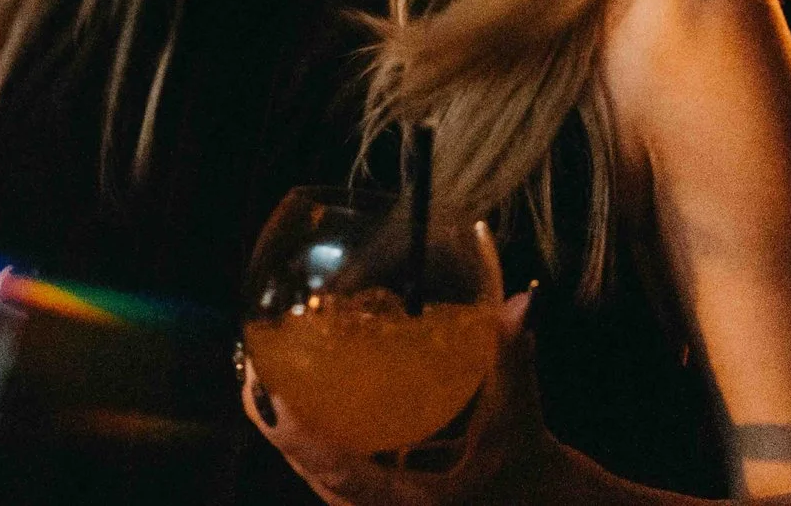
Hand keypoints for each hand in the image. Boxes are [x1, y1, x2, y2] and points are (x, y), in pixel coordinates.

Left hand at [243, 291, 552, 505]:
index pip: (337, 474)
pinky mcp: (386, 500)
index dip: (297, 433)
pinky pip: (339, 469)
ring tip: (270, 374)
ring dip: (294, 428)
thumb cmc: (532, 479)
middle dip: (280, 421)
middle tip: (258, 365)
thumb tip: (519, 304)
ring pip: (320, 473)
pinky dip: (320, 435)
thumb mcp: (520, 425)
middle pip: (313, 472)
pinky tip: (312, 392)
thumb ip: (513, 365)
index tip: (269, 388)